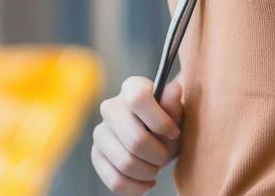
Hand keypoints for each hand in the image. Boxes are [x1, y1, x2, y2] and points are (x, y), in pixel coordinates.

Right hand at [91, 75, 183, 192]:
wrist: (158, 141)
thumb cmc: (169, 123)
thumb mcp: (177, 114)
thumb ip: (174, 105)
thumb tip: (175, 89)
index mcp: (132, 88)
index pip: (138, 99)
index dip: (159, 120)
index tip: (174, 133)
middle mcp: (111, 107)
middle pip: (134, 139)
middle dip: (158, 154)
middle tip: (166, 155)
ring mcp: (100, 132)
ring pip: (125, 163)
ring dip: (148, 172)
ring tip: (156, 168)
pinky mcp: (96, 155)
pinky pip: (114, 181)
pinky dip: (135, 187)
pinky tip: (147, 182)